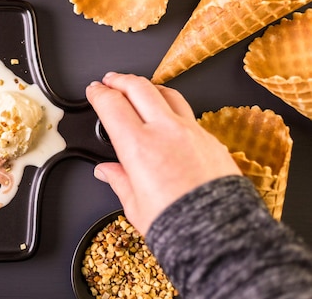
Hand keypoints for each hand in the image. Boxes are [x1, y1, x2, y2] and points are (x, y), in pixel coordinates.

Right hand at [86, 73, 239, 234]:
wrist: (220, 236)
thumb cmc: (179, 225)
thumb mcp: (135, 205)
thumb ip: (119, 180)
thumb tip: (106, 171)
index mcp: (139, 147)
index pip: (112, 105)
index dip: (99, 93)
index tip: (94, 91)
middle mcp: (165, 132)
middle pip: (139, 87)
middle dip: (120, 80)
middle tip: (111, 81)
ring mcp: (191, 132)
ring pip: (167, 93)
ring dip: (148, 87)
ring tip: (139, 89)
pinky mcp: (211, 139)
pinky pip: (188, 114)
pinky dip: (172, 109)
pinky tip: (169, 117)